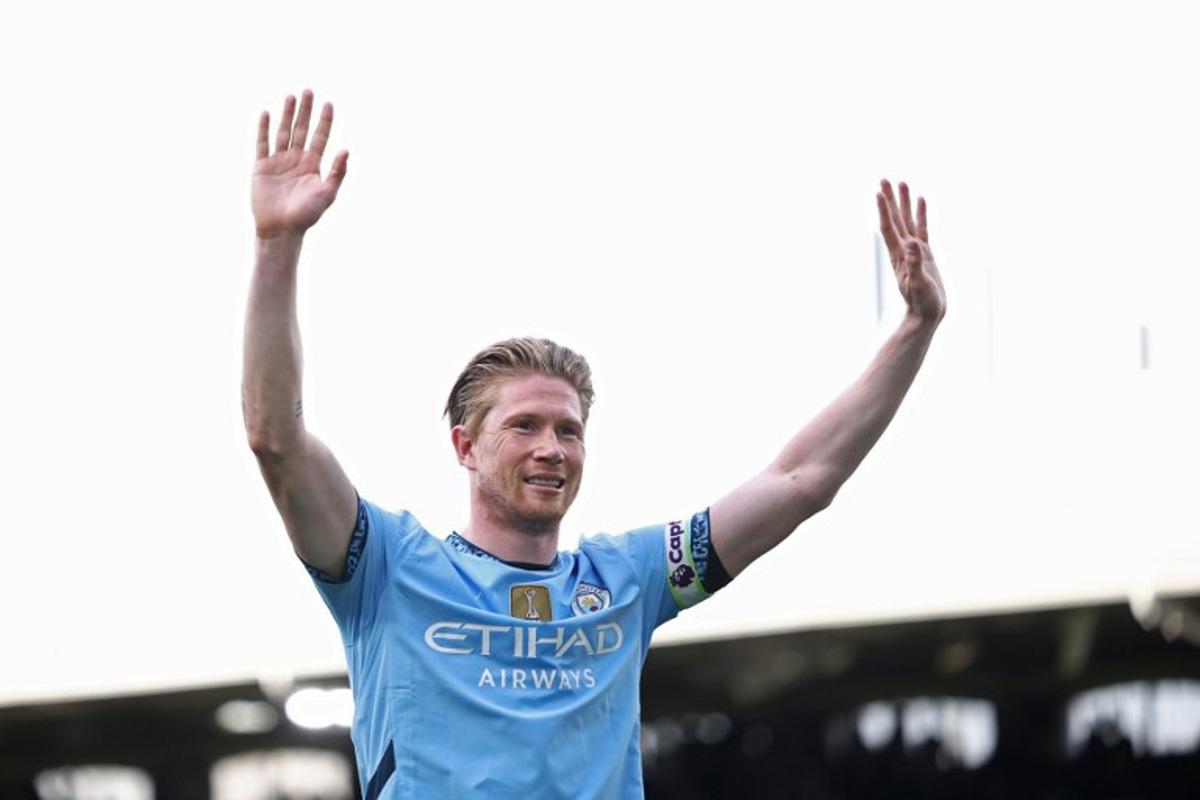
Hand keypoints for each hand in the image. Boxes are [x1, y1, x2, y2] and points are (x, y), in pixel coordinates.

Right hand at [252, 90, 348, 238]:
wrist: (281, 229)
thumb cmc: (306, 216)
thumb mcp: (327, 194)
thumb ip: (337, 172)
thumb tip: (346, 150)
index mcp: (313, 165)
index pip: (320, 137)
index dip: (325, 121)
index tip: (329, 103)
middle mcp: (296, 160)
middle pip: (302, 129)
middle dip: (306, 111)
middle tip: (309, 90)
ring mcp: (278, 161)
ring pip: (283, 132)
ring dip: (287, 114)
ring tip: (291, 96)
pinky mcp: (261, 167)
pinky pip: (262, 143)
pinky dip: (264, 129)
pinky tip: (267, 113)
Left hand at [876, 180, 945, 323]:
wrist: (927, 315)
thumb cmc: (922, 304)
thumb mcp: (919, 284)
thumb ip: (915, 264)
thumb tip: (912, 244)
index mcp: (900, 256)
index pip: (889, 228)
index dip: (884, 211)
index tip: (879, 192)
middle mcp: (904, 250)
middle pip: (895, 219)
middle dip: (890, 200)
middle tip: (884, 179)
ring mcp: (914, 251)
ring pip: (908, 221)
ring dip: (904, 203)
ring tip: (903, 183)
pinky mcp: (925, 254)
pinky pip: (922, 229)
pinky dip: (920, 214)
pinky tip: (921, 201)